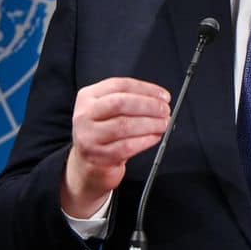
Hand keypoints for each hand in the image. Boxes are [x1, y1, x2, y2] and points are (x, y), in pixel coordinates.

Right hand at [61, 77, 170, 215]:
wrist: (89, 164)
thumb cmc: (104, 134)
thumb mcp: (107, 111)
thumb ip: (129, 101)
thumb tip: (159, 100)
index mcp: (88, 97)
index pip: (120, 86)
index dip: (146, 89)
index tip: (163, 95)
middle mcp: (85, 115)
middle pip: (120, 103)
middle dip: (148, 105)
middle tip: (164, 110)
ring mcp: (90, 137)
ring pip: (124, 125)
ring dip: (150, 124)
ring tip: (163, 124)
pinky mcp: (100, 156)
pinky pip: (127, 146)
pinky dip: (145, 140)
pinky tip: (155, 137)